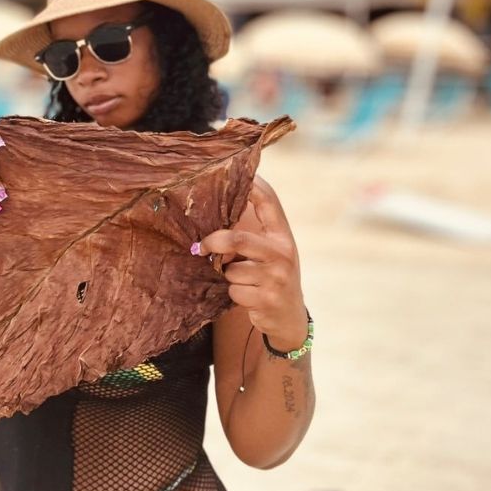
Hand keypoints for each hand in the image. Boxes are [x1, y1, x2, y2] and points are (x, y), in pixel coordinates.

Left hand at [194, 177, 308, 350]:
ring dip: (227, 276)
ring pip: (232, 270)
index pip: (270, 201)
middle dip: (215, 241)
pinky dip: (233, 293)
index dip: (252, 185)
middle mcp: (283, 253)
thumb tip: (214, 212)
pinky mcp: (267, 299)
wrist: (288, 317)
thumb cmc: (272, 275)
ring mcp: (277, 277)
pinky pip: (234, 291)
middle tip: (201, 246)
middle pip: (238, 239)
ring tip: (241, 279)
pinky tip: (247, 295)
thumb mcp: (270, 251)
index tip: (235, 174)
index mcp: (283, 235)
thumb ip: (251, 233)